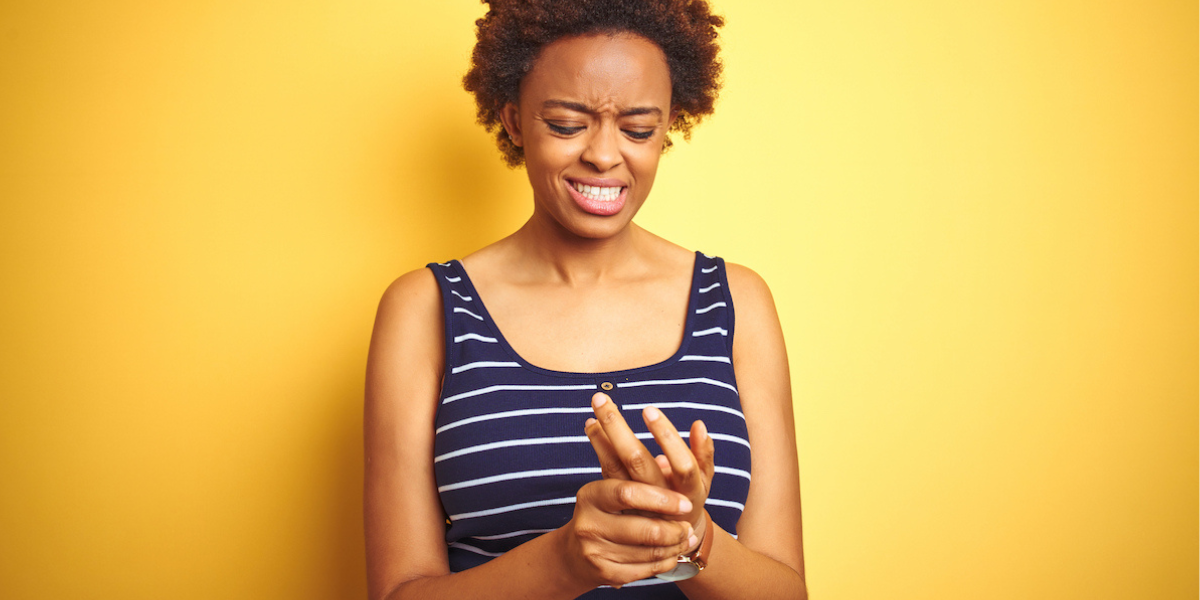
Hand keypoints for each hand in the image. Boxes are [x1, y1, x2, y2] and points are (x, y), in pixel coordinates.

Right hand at [560, 477, 696, 587]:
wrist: (575, 553)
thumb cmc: (604, 512)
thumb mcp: (611, 489)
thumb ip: (635, 476)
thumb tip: (665, 459)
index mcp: (590, 495)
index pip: (628, 493)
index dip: (662, 499)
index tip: (686, 504)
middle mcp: (588, 524)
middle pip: (644, 529)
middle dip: (674, 530)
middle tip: (689, 527)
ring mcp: (594, 551)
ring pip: (649, 552)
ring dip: (674, 547)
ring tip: (687, 539)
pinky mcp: (604, 573)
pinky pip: (645, 570)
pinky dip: (665, 562)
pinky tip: (673, 554)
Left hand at [584, 392, 715, 546]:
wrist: (668, 542)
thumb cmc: (686, 498)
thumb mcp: (703, 479)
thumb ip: (704, 454)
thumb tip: (699, 425)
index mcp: (687, 492)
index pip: (679, 464)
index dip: (666, 438)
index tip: (648, 410)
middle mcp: (659, 499)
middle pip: (637, 461)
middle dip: (617, 427)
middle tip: (601, 399)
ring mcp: (636, 504)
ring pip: (614, 469)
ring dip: (601, 438)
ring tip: (592, 412)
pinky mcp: (618, 506)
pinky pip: (606, 473)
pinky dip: (598, 447)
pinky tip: (590, 426)